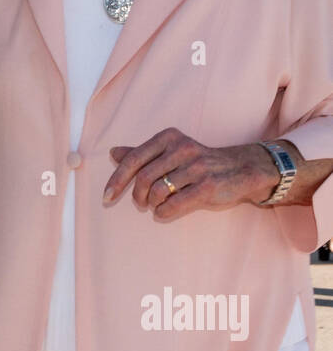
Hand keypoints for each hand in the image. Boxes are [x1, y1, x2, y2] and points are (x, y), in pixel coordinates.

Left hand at [102, 127, 278, 221]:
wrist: (242, 169)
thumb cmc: (201, 163)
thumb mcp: (172, 152)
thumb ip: (143, 153)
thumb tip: (113, 152)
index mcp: (169, 137)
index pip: (133, 158)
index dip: (116, 180)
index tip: (107, 197)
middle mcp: (181, 148)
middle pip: (143, 177)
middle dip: (136, 196)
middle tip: (141, 204)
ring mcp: (196, 167)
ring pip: (157, 192)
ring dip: (152, 205)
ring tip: (157, 206)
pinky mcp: (207, 186)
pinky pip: (173, 204)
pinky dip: (164, 213)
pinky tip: (165, 212)